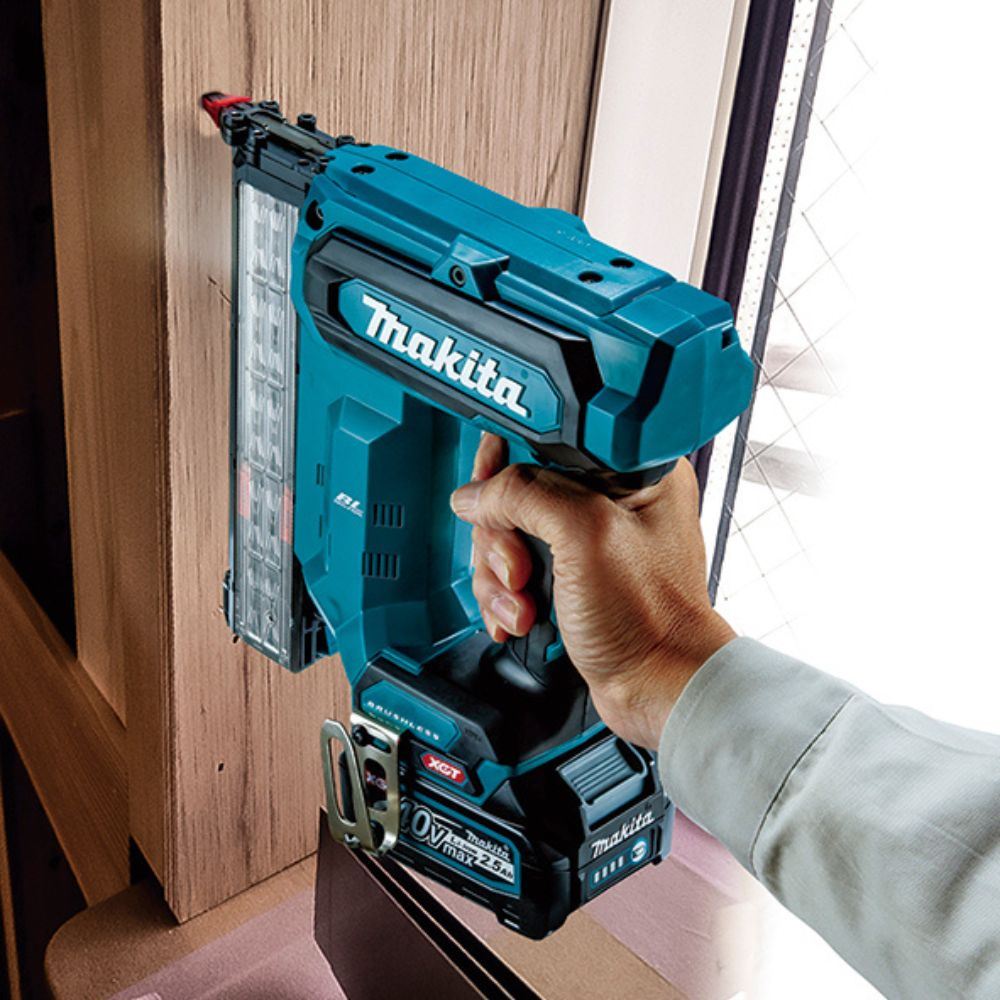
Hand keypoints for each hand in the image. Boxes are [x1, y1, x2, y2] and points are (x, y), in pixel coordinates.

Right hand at [450, 434, 734, 747]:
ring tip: (522, 604)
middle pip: (514, 493)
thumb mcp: (584, 536)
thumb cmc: (648, 618)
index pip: (545, 440)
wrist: (656, 687)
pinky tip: (519, 616)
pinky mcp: (568, 577)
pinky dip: (505, 597)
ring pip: (506, 536)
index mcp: (629, 469)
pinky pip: (512, 571)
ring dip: (500, 578)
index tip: (488, 494)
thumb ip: (524, 496)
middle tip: (520, 570)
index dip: (508, 466)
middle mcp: (607, 499)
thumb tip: (475, 492)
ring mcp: (584, 541)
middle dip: (503, 541)